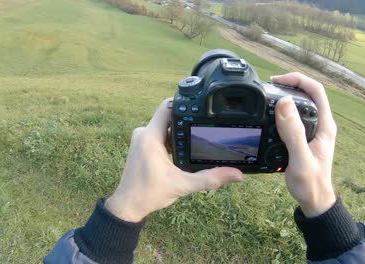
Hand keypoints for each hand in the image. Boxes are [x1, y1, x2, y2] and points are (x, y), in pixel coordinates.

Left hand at [105, 99, 243, 221]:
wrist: (128, 205)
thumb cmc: (149, 195)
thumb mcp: (183, 185)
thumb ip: (210, 178)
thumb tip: (236, 174)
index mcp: (150, 137)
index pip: (167, 106)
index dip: (184, 103)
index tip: (200, 106)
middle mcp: (143, 133)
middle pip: (168, 116)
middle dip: (185, 120)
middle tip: (203, 125)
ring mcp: (140, 139)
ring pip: (164, 125)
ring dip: (178, 130)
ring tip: (195, 137)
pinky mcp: (141, 145)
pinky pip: (158, 134)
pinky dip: (171, 138)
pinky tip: (182, 149)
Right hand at [272, 73, 336, 217]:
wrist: (314, 201)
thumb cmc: (311, 183)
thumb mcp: (300, 158)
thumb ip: (293, 132)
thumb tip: (284, 103)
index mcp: (325, 125)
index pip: (316, 90)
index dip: (297, 80)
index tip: (276, 81)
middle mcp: (321, 124)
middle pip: (307, 93)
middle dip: (288, 85)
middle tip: (268, 87)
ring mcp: (313, 131)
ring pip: (299, 105)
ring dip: (284, 98)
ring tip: (266, 98)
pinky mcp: (304, 138)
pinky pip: (293, 118)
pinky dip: (280, 112)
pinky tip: (269, 117)